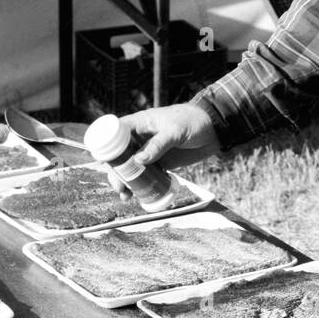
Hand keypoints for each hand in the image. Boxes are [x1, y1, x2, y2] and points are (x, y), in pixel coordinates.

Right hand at [103, 104, 220, 197]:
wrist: (214, 130)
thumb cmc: (193, 122)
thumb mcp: (175, 131)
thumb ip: (158, 145)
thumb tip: (138, 161)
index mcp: (140, 123)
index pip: (116, 133)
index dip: (107, 147)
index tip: (104, 163)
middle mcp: (140, 138)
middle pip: (120, 156)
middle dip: (116, 172)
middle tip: (119, 187)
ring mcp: (149, 151)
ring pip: (131, 168)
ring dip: (126, 181)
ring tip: (126, 196)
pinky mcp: (160, 163)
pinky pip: (146, 175)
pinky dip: (141, 185)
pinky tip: (138, 195)